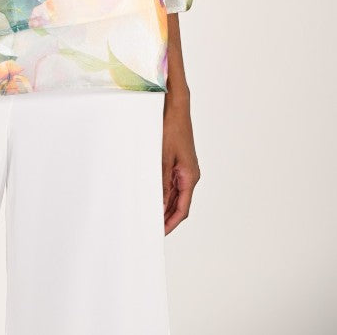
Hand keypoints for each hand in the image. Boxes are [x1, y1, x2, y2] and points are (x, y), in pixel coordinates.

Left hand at [162, 90, 200, 234]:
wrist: (175, 107)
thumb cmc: (171, 128)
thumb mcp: (163, 158)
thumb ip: (162, 183)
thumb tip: (160, 206)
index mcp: (189, 176)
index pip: (182, 209)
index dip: (170, 223)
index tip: (159, 233)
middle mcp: (189, 175)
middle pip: (179, 204)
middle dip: (166, 217)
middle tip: (150, 227)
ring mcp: (183, 168)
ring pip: (175, 194)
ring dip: (164, 205)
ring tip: (149, 214)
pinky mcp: (177, 161)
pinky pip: (171, 182)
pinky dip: (162, 191)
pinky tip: (151, 194)